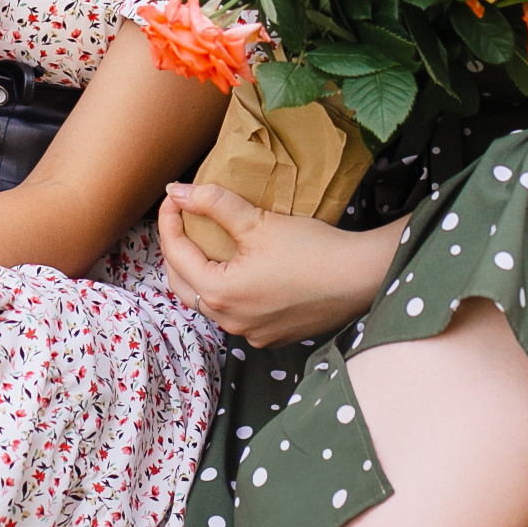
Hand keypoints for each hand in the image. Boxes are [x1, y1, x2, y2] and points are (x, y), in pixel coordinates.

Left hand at [154, 182, 399, 346]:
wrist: (359, 278)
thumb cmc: (311, 249)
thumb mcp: (257, 221)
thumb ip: (213, 203)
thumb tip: (176, 190)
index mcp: (220, 292)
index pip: (176, 255)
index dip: (168, 222)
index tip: (173, 199)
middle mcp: (230, 321)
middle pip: (184, 285)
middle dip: (177, 252)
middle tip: (181, 223)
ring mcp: (251, 334)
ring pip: (209, 302)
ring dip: (201, 274)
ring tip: (207, 246)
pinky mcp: (270, 336)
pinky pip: (236, 315)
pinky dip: (228, 292)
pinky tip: (240, 273)